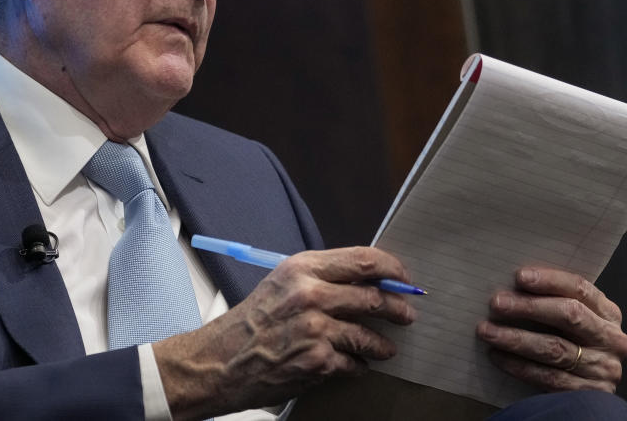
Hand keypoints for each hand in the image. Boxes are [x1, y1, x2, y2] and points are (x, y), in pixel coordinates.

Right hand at [154, 246, 416, 419]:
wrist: (219, 361)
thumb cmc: (249, 323)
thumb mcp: (283, 285)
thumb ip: (321, 279)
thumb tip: (366, 282)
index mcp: (302, 267)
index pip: (363, 260)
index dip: (392, 269)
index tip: (403, 278)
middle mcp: (310, 294)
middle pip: (374, 296)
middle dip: (398, 308)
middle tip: (407, 314)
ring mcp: (315, 328)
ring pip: (369, 335)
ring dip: (382, 344)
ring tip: (386, 348)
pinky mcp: (317, 360)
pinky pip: (354, 363)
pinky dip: (359, 367)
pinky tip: (356, 366)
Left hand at [476, 267, 626, 392]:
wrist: (589, 397)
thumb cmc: (573, 344)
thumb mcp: (575, 320)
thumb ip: (554, 302)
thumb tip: (512, 285)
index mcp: (608, 313)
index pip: (580, 288)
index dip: (549, 281)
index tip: (520, 277)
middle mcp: (610, 339)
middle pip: (569, 316)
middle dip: (529, 307)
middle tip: (497, 303)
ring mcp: (603, 368)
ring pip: (555, 349)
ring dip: (516, 338)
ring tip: (487, 331)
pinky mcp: (588, 393)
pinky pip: (548, 377)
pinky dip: (519, 366)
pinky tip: (498, 356)